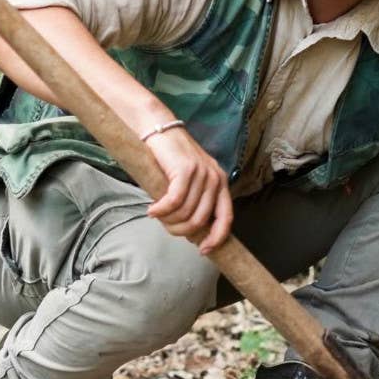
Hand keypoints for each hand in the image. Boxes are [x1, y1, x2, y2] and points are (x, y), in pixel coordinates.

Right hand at [142, 126, 232, 253]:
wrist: (158, 127)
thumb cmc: (169, 157)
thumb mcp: (189, 179)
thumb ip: (194, 200)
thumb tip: (191, 230)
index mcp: (220, 183)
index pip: (226, 218)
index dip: (216, 238)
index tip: (203, 250)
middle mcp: (215, 178)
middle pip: (200, 220)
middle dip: (180, 230)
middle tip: (165, 225)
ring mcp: (202, 173)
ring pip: (185, 213)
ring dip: (167, 220)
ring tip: (156, 214)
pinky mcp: (185, 170)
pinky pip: (173, 202)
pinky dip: (160, 210)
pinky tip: (152, 210)